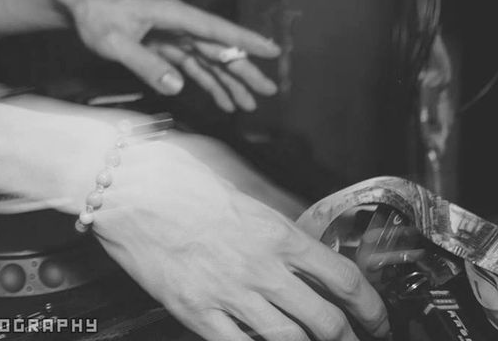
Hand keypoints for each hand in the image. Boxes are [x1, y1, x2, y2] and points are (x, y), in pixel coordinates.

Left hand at [58, 0, 280, 109]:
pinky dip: (207, 82)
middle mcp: (178, 21)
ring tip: (249, 106)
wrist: (79, 4)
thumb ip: (145, 64)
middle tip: (268, 92)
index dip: (244, 40)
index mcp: (172, 13)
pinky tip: (222, 100)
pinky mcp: (165, 44)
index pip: (215, 29)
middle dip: (243, 70)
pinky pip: (192, 64)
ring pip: (208, 59)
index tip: (270, 50)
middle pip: (217, 47)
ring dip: (228, 81)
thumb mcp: (114, 43)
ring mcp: (173, 33)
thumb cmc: (95, 17)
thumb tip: (177, 87)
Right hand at [92, 135, 390, 340]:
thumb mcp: (234, 179)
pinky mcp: (195, 311)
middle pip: (326, 322)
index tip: (377, 318)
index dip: (371, 307)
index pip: (343, 278)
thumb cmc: (170, 173)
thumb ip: (270, 207)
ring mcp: (228, 294)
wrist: (120, 184)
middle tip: (354, 340)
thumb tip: (296, 222)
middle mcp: (260, 267)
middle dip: (348, 337)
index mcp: (274, 230)